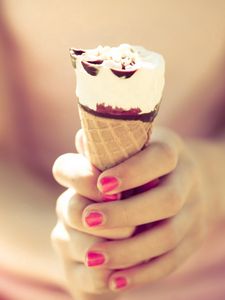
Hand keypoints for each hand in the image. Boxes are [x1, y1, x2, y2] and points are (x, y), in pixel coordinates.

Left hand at [52, 126, 210, 296]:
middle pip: (167, 200)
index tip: (101, 185)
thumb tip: (82, 146)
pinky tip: (115, 279)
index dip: (133, 171)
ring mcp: (195, 210)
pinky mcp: (193, 237)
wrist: (183, 178)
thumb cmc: (143, 159)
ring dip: (129, 250)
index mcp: (172, 150)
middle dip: (126, 213)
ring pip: (168, 236)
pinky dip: (143, 272)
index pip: (160, 157)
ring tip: (93, 257)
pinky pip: (172, 260)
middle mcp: (188, 179)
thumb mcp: (130, 144)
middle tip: (87, 220)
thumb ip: (105, 147)